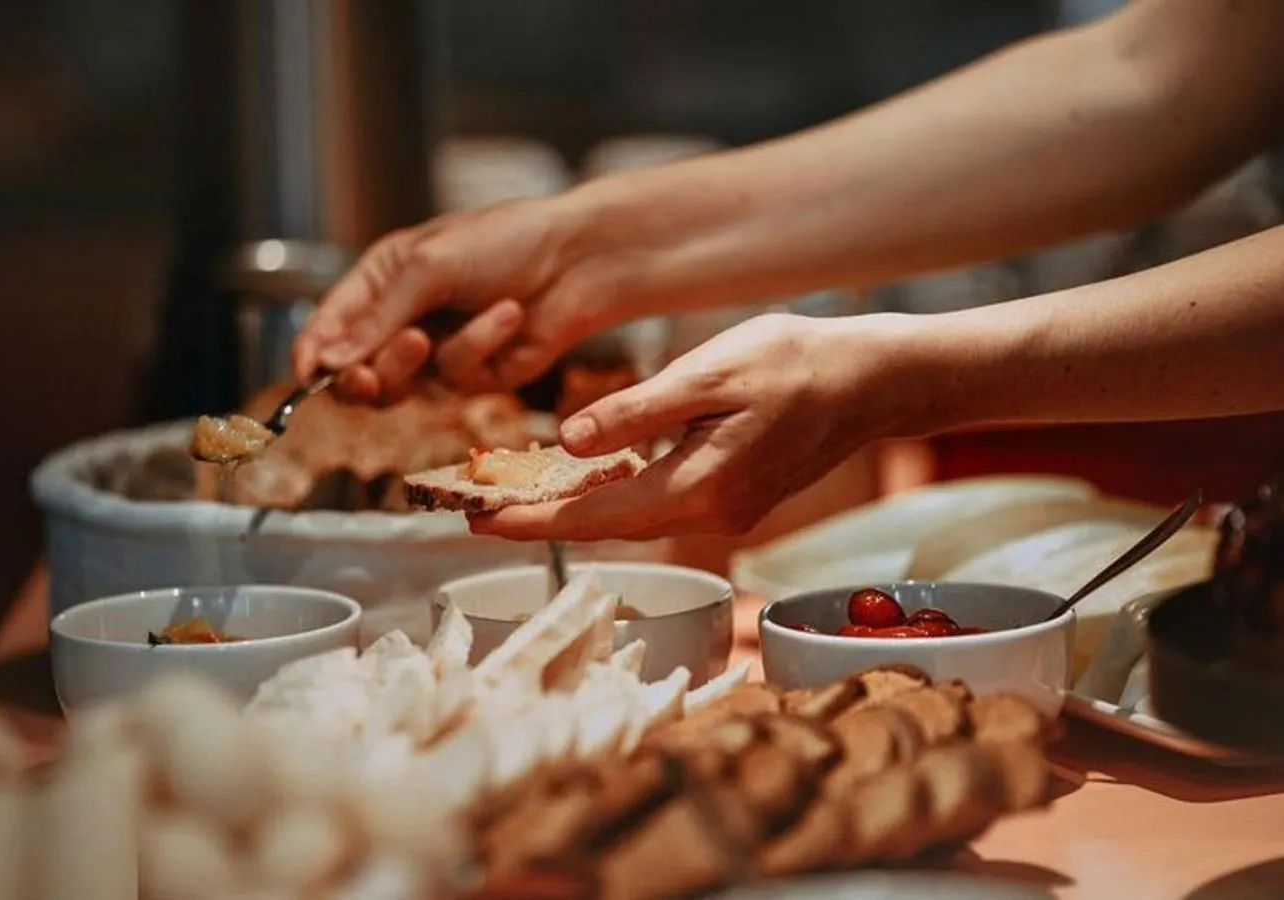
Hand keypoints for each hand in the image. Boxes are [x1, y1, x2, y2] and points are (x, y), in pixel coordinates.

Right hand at [291, 196, 633, 401]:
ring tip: (429, 336)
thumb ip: (377, 318)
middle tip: (366, 377)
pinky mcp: (477, 375)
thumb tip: (328, 362)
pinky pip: (458, 378)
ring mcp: (440, 351)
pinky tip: (508, 316)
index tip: (306, 376)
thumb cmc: (506, 242)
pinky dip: (479, 347)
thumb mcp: (429, 266)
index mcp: (383, 280)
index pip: (330, 327)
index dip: (313, 355)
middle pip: (358, 371)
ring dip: (416, 362)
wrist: (578, 259)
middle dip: (362, 374)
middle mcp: (405, 318)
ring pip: (403, 387)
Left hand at [470, 313, 916, 540]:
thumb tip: (568, 443)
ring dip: (574, 508)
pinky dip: (614, 495)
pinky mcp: (733, 498)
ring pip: (631, 518)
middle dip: (539, 519)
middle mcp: (709, 514)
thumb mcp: (709, 373)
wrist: (871, 381)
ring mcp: (725, 512)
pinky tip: (588, 476)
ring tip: (516, 492)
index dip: (529, 518)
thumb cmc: (796, 364)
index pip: (593, 515)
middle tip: (477, 509)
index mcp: (698, 488)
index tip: (475, 521)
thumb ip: (637, 411)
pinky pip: (658, 506)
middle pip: (604, 526)